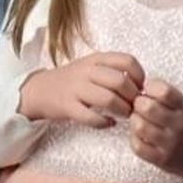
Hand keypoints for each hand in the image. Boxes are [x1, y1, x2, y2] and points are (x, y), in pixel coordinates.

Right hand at [18, 51, 144, 126]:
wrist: (40, 90)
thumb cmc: (73, 79)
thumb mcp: (92, 66)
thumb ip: (113, 70)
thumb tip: (141, 83)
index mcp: (96, 59)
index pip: (127, 61)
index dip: (139, 75)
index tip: (141, 87)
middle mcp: (87, 71)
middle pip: (120, 82)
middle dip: (133, 97)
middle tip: (135, 106)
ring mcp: (76, 88)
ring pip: (108, 99)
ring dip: (122, 110)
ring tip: (125, 115)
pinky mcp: (68, 107)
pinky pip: (91, 117)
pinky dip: (104, 122)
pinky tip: (109, 123)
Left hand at [128, 78, 182, 182]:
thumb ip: (166, 94)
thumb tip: (140, 85)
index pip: (164, 91)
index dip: (150, 87)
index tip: (147, 89)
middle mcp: (178, 125)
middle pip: (148, 108)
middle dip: (138, 103)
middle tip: (139, 105)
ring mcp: (169, 144)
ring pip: (140, 127)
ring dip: (134, 120)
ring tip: (138, 120)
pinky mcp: (161, 160)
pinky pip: (138, 146)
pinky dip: (134, 138)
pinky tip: (139, 135)